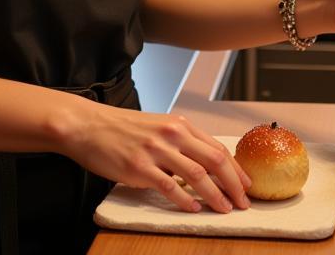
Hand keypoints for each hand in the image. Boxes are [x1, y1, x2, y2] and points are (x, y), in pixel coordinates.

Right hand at [59, 104, 251, 214]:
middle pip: (215, 160)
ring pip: (197, 175)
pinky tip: (193, 209)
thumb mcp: (157, 127)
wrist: (88, 125)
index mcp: (179, 124)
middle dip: (234, 184)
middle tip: (243, 203)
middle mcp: (172, 134)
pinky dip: (185, 201)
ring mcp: (156, 150)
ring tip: (224, 210)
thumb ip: (180, 143)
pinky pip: (170, 187)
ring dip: (215, 196)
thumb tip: (203, 167)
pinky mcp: (140, 167)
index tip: (246, 185)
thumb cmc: (122, 128)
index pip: (217, 147)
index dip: (236, 169)